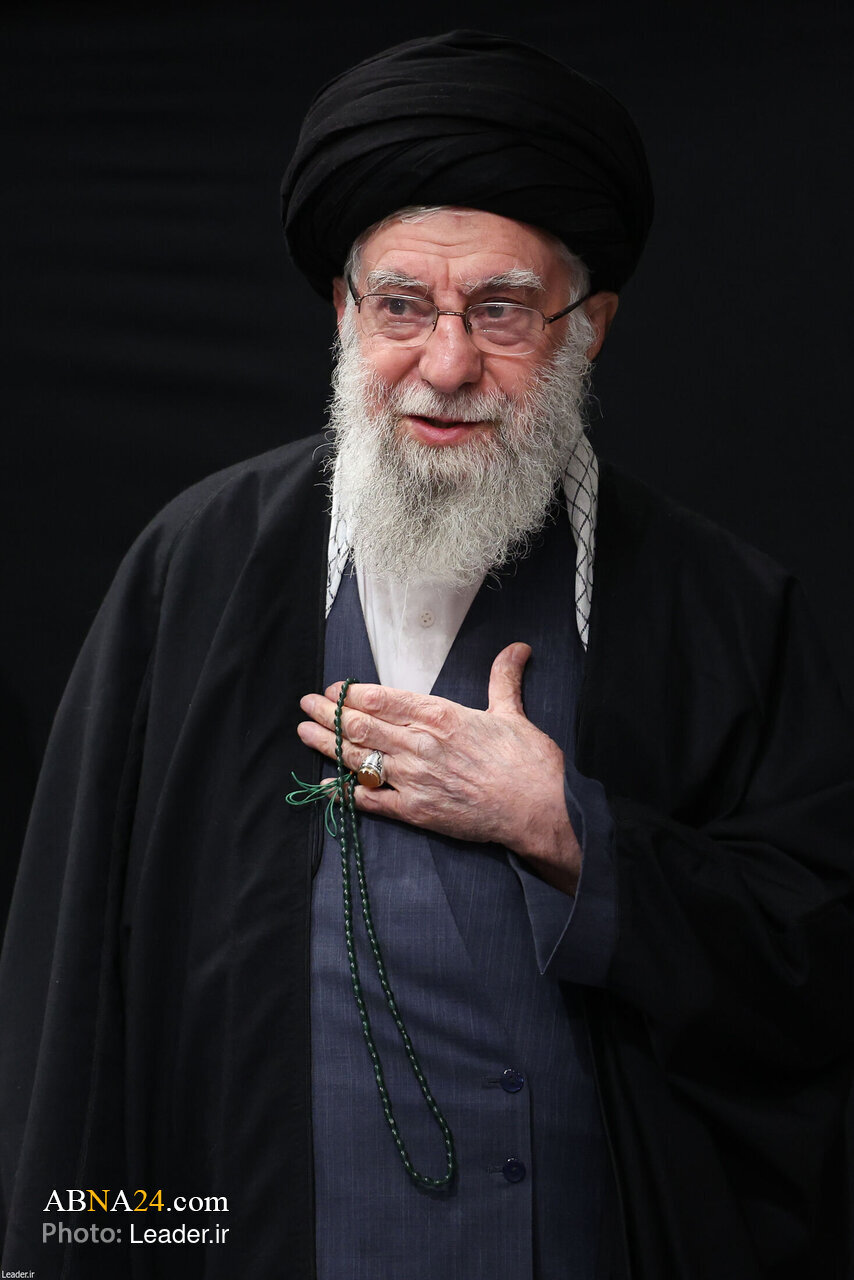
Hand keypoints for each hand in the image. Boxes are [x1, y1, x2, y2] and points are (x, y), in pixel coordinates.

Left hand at [297, 642, 580, 894]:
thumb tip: (517, 649)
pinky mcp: (415, 811)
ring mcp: (413, 778)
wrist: (539, 811)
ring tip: (303, 732)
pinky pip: (369, 800)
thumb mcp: (512, 713)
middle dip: (328, 714)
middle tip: (305, 704)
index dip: (351, 693)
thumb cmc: (529, 763)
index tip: (334, 689)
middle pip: (361, 725)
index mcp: (440, 715)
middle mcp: (419, 743)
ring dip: (327, 744)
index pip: (382, 698)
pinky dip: (343, 792)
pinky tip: (325, 785)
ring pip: (358, 758)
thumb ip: (503, 679)